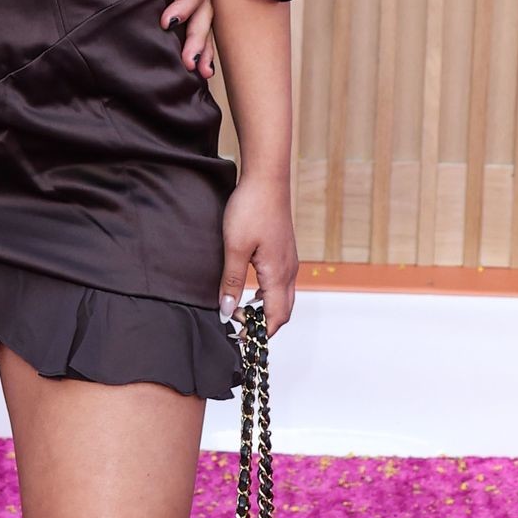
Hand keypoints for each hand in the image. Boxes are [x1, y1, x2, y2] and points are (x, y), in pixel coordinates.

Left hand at [155, 0, 214, 77]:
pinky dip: (206, 41)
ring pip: (208, 17)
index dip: (185, 4)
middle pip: (206, 7)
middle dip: (198, 36)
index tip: (168, 23)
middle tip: (188, 62)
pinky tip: (207, 67)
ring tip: (200, 72)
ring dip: (205, 44)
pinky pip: (204, 18)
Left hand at [220, 175, 296, 335]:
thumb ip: (232, 282)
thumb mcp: (235, 247)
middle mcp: (289, 271)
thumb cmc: (251, 209)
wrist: (267, 179)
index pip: (275, 318)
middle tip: (240, 329)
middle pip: (283, 311)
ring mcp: (289, 261)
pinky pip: (281, 284)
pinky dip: (268, 295)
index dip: (260, 333)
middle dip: (264, 326)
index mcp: (278, 275)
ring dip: (266, 310)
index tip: (240, 338)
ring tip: (243, 313)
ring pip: (283, 298)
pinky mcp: (284, 251)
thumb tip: (228, 312)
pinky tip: (252, 289)